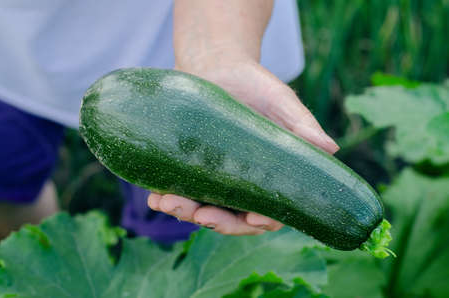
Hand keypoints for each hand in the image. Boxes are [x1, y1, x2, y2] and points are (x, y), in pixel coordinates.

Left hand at [147, 59, 338, 234]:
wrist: (216, 64)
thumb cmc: (256, 84)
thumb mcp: (281, 103)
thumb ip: (303, 126)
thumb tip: (331, 149)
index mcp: (269, 176)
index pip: (269, 211)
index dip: (261, 221)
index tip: (251, 219)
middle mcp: (242, 183)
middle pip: (232, 218)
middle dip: (215, 222)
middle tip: (198, 215)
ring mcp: (215, 179)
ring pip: (202, 209)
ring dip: (184, 213)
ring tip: (165, 203)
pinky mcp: (190, 168)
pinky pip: (180, 191)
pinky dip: (167, 197)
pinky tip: (154, 195)